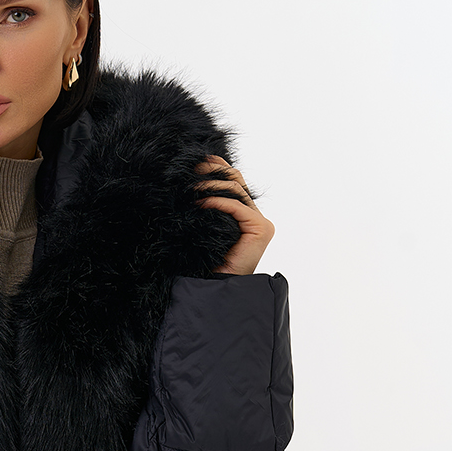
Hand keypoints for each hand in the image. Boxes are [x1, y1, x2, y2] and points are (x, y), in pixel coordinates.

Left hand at [193, 155, 274, 273]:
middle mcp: (254, 216)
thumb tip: (192, 180)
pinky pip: (237, 206)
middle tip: (193, 166)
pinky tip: (201, 203)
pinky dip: (217, 201)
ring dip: (211, 184)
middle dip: (214, 169)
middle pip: (236, 180)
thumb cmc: (205, 262)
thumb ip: (206, 205)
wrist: (214, 288)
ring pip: (236, 189)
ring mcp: (260, 222)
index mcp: (243, 215)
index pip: (232, 182)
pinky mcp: (260, 228)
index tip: (195, 162)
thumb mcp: (203, 226)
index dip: (216, 168)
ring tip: (191, 187)